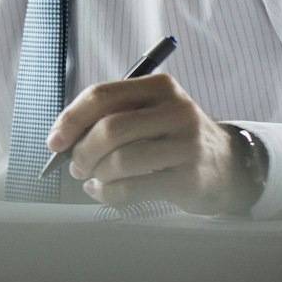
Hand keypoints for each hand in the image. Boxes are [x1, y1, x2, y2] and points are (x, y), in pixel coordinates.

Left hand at [46, 74, 252, 215]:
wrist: (227, 165)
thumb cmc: (172, 138)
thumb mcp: (151, 113)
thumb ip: (111, 117)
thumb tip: (61, 139)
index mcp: (160, 87)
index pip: (102, 95)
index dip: (70, 119)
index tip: (55, 141)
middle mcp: (176, 110)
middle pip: (109, 129)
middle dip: (82, 152)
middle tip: (75, 166)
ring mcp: (186, 144)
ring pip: (120, 161)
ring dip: (96, 175)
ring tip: (93, 179)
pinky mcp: (189, 178)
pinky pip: (132, 188)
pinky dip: (107, 194)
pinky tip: (103, 192)